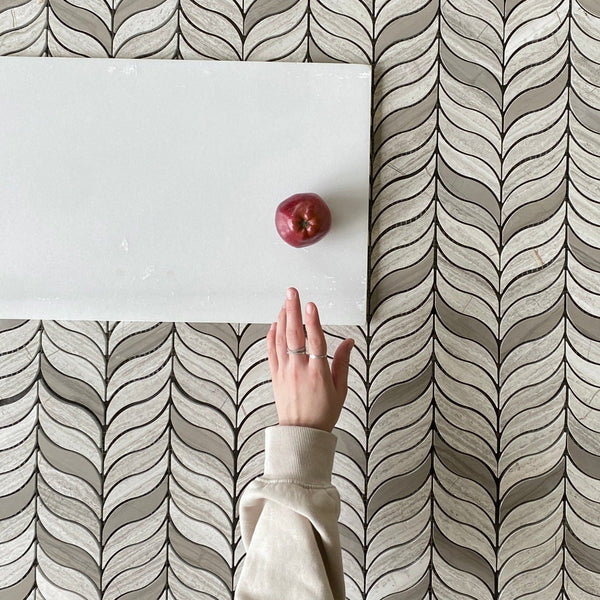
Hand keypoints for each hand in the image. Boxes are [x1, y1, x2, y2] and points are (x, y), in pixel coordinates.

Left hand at [267, 287, 353, 431]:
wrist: (301, 434)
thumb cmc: (322, 413)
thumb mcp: (340, 390)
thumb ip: (343, 363)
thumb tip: (348, 342)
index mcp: (318, 374)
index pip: (315, 341)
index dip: (313, 322)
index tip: (311, 306)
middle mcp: (298, 370)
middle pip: (293, 334)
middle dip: (292, 310)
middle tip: (292, 293)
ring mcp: (284, 372)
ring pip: (280, 339)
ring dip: (282, 318)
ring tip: (285, 302)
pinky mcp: (275, 375)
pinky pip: (271, 350)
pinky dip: (272, 334)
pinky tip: (275, 323)